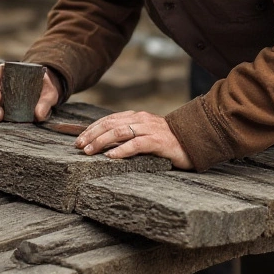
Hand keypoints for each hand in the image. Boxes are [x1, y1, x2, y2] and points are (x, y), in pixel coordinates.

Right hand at [0, 63, 60, 121]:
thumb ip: (45, 103)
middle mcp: (6, 80)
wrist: (46, 93)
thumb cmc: (47, 89)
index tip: (1, 84)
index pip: (1, 69)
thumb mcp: (50, 94)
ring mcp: (3, 91)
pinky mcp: (3, 102)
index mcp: (16, 72)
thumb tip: (38, 115)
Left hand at [74, 110, 193, 168]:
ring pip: (119, 132)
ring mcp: (149, 129)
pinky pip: (135, 144)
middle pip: (109, 124)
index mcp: (136, 117)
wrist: (194, 141)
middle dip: (91, 135)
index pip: (108, 119)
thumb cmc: (168, 141)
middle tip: (78, 146)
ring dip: (100, 142)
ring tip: (88, 151)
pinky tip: (110, 157)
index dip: (92, 128)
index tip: (79, 139)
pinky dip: (121, 150)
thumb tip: (106, 145)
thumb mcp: (146, 135)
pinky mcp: (157, 142)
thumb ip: (129, 135)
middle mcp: (140, 120)